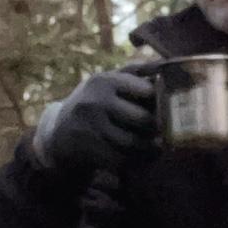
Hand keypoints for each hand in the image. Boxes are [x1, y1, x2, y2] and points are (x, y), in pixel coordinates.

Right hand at [33, 67, 157, 178]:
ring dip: (149, 149)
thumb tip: (166, 65)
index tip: (169, 108)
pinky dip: (134, 162)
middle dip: (157, 128)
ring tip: (157, 147)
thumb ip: (136, 73)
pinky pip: (121, 160)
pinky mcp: (87, 150)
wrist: (58, 132)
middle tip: (165, 132)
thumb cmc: (93, 103)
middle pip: (143, 119)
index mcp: (105, 81)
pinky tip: (140, 160)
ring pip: (133, 143)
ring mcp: (90, 127)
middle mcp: (96, 101)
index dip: (161, 102)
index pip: (147, 91)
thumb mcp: (107, 82)